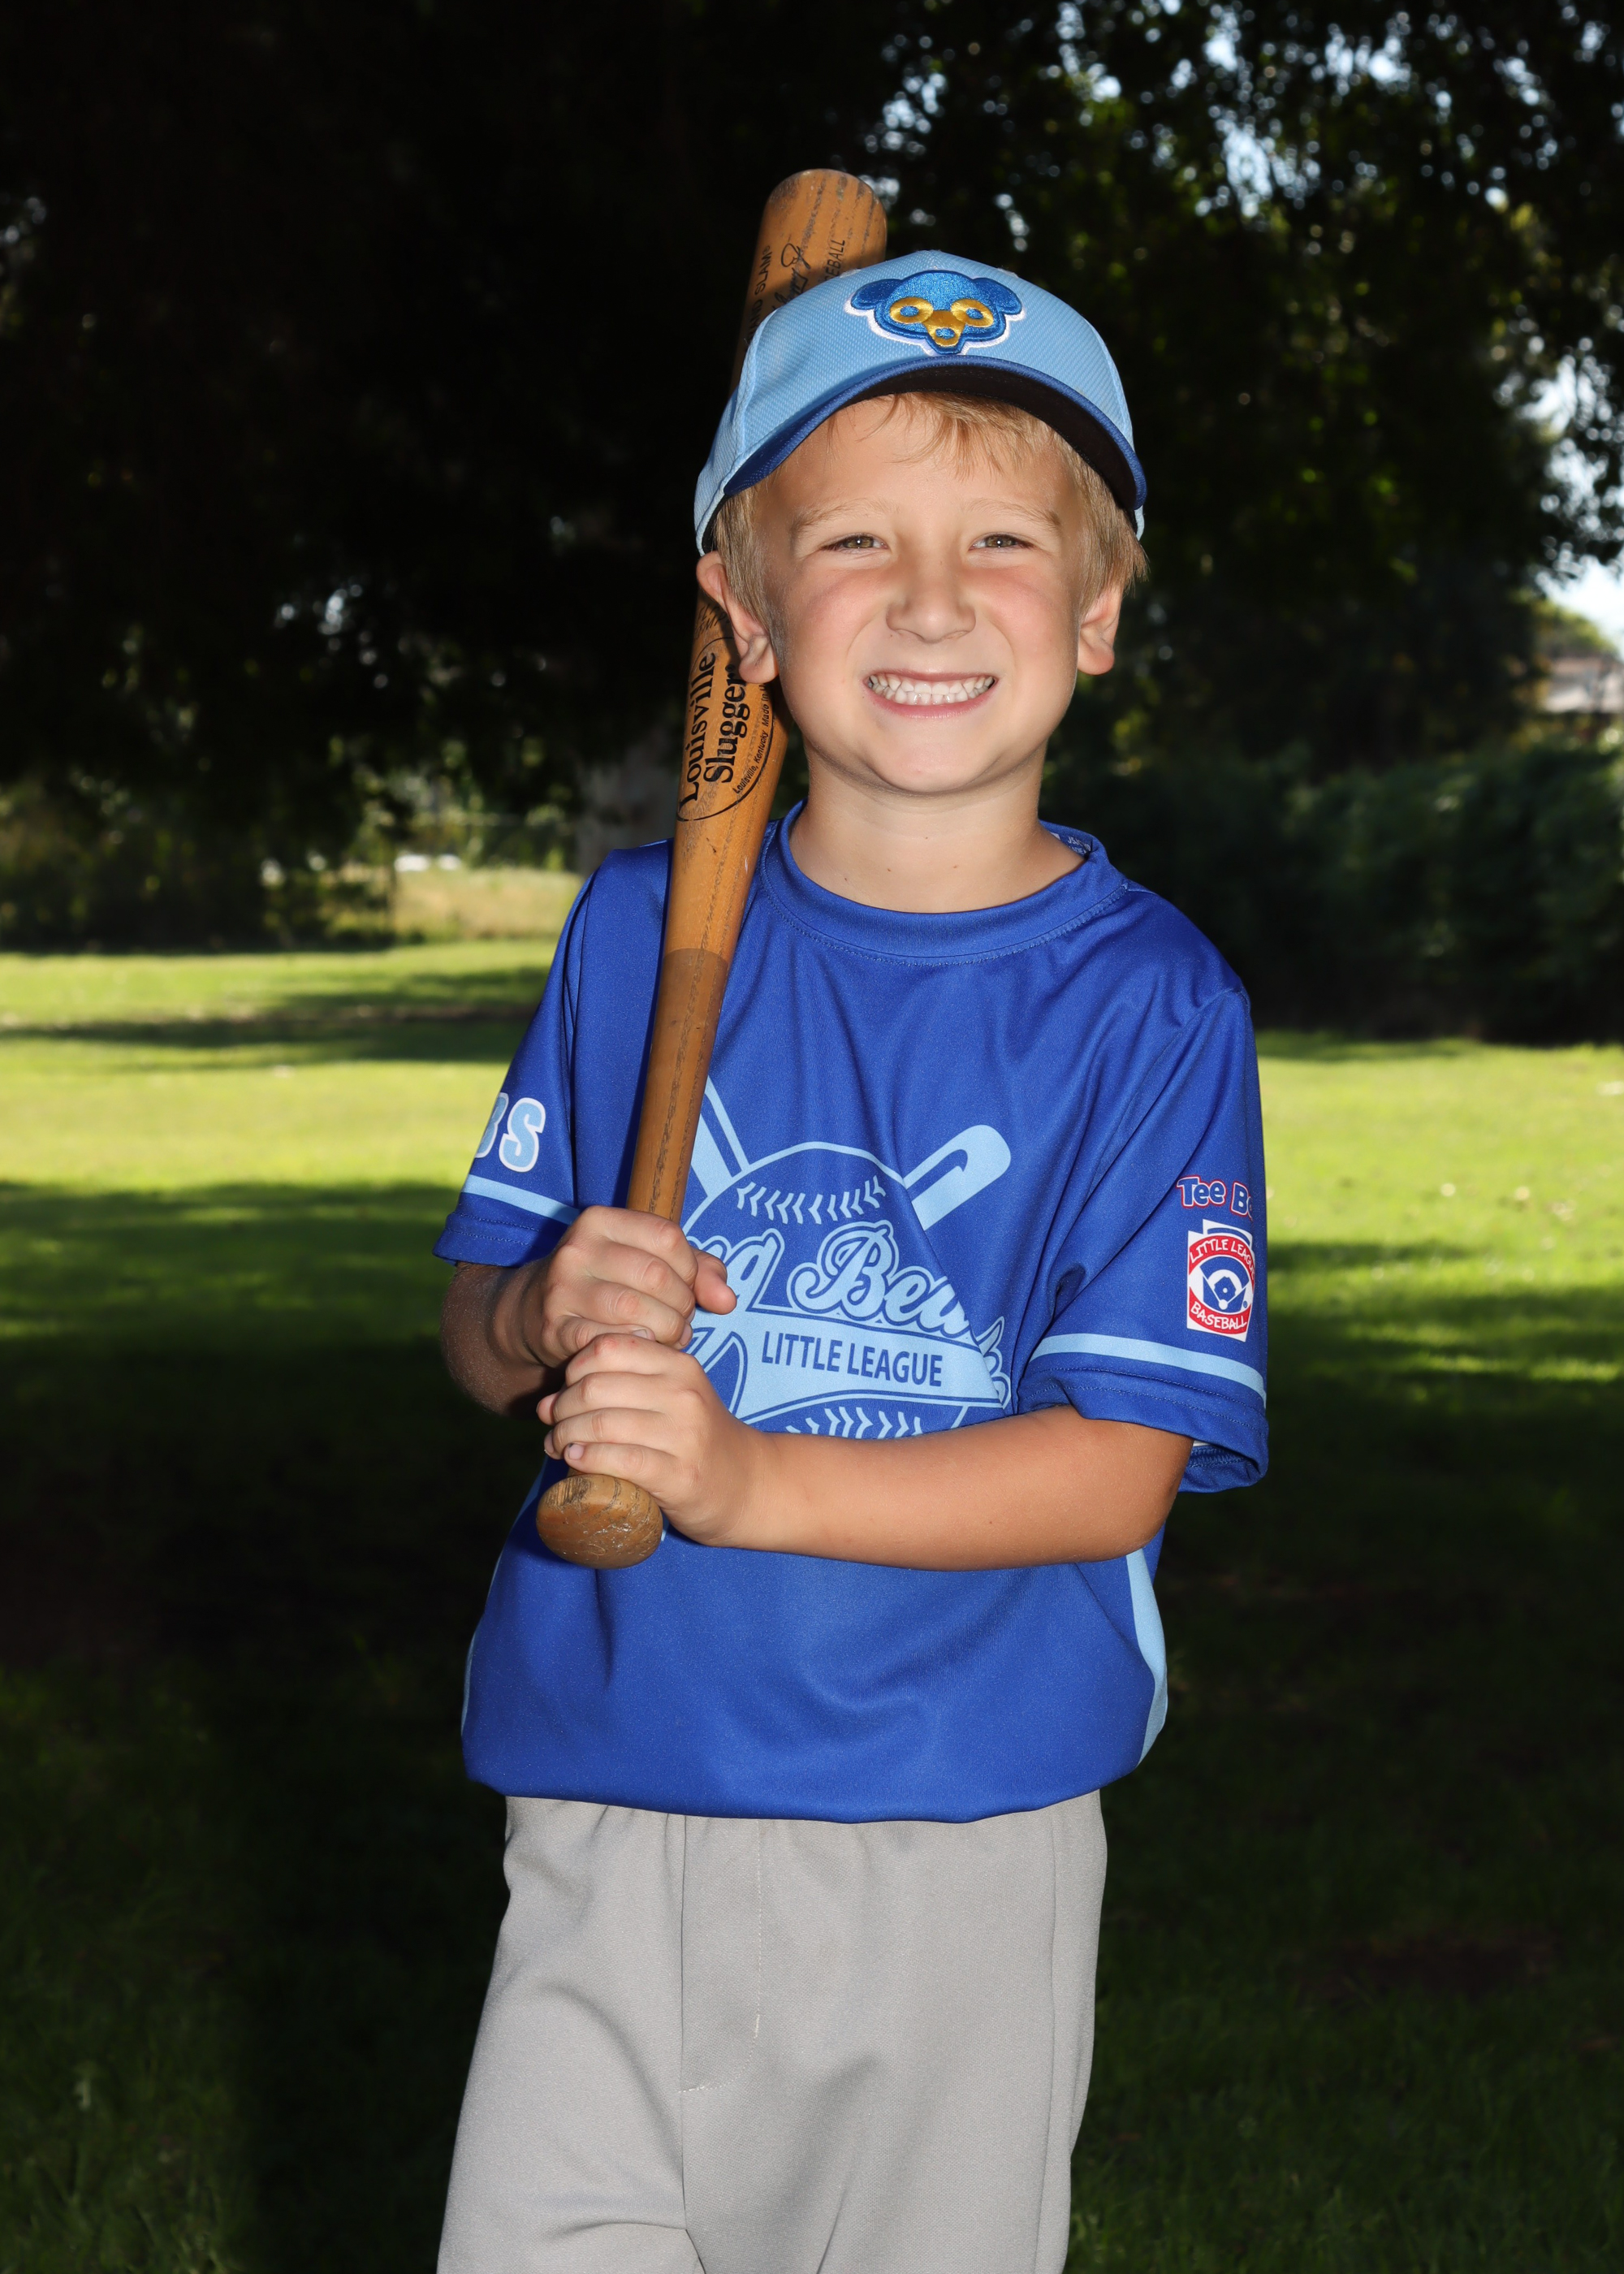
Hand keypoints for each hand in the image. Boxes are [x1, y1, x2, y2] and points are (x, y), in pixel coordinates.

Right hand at [526, 1207, 735, 1371]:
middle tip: (680, 1321)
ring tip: (666, 1337)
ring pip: (636, 1311)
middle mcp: (577, 1248)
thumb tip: (727, 1301)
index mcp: (600, 1220)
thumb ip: (699, 1270)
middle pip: (657, 1276)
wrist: (533, 1313)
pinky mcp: (555, 1328)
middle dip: (681, 1306)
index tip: (686, 1288)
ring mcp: (562, 1289)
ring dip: (664, 1331)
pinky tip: (641, 1348)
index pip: (669, 1237)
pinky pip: (611, 1341)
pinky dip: (636, 1348)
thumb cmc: (607, 1282)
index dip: (690, 1269)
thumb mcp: (649, 1261)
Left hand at [538, 1333, 761, 1544]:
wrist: (747, 1484)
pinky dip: (586, 1459)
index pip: (608, 1348)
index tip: (565, 1391)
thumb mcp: (668, 1397)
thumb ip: (616, 1388)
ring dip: (565, 1436)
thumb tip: (542, 1403)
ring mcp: (684, 1435)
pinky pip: (618, 1460)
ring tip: (558, 1446)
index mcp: (679, 1365)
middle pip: (595, 1386)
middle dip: (562, 1406)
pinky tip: (574, 1460)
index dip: (574, 1368)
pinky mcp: (679, 1475)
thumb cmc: (694, 1438)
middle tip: (552, 1425)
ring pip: (600, 1423)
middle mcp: (683, 1393)